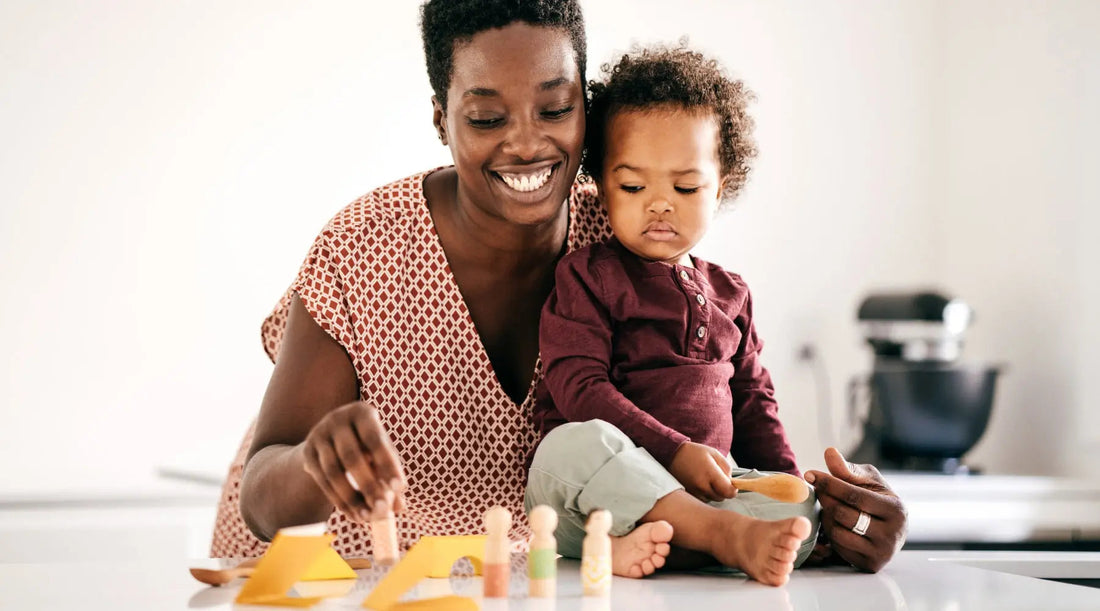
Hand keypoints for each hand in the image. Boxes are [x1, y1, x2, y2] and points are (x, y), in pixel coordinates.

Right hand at [300, 401, 407, 523]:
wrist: (331, 440)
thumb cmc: (367, 446)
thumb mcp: (381, 453)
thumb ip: (390, 475)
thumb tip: (399, 506)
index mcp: (361, 412)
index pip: (375, 439)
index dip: (387, 464)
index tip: (400, 488)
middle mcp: (337, 419)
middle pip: (351, 456)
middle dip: (368, 486)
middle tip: (382, 510)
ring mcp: (318, 435)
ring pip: (333, 472)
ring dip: (351, 498)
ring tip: (367, 518)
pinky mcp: (307, 452)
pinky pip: (322, 480)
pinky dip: (338, 500)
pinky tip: (353, 514)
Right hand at [668, 442, 737, 501]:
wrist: (672, 454)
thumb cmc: (695, 452)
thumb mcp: (715, 454)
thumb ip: (726, 468)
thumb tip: (731, 482)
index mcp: (710, 474)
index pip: (728, 492)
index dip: (733, 490)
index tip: (732, 485)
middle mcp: (701, 485)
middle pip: (721, 497)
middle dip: (723, 490)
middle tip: (717, 479)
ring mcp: (693, 491)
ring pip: (711, 499)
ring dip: (713, 493)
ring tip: (706, 480)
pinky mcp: (688, 494)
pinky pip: (702, 499)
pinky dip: (704, 494)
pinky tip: (700, 484)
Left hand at [804, 447, 907, 572]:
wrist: (892, 528)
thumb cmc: (877, 499)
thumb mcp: (868, 480)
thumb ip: (848, 469)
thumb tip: (829, 453)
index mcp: (895, 509)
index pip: (854, 495)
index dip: (829, 483)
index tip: (809, 474)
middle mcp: (892, 534)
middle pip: (843, 514)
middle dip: (825, 499)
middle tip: (816, 489)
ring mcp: (881, 553)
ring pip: (838, 532)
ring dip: (825, 517)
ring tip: (826, 506)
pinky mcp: (870, 565)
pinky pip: (838, 548)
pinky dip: (830, 534)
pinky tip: (832, 522)